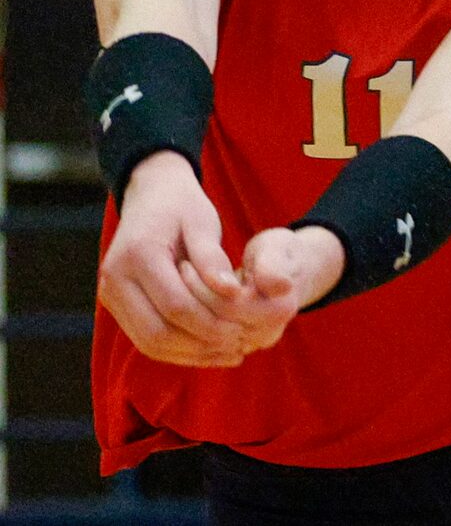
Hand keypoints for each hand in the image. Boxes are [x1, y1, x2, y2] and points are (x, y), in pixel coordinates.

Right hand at [98, 151, 249, 367]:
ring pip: (149, 343)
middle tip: (238, 348)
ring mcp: (110, 294)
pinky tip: (208, 350)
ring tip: (228, 354)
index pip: (176, 306)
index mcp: (138, 253)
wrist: (150, 194)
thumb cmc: (181, 205)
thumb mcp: (202, 220)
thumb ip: (212, 257)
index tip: (242, 332)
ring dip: (189, 355)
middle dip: (200, 346)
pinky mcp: (115, 304)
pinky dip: (176, 350)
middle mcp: (115, 278)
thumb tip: (232, 294)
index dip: (210, 325)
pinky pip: (145, 338)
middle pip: (158, 333)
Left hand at [180, 225, 345, 356]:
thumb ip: (273, 265)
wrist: (284, 274)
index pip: (227, 305)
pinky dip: (186, 330)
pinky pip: (204, 347)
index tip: (184, 263)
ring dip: (184, 317)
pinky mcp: (236, 350)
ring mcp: (251, 345)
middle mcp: (266, 334)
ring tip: (170, 289)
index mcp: (277, 309)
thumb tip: (281, 285)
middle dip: (188, 301)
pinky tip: (174, 308)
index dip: (201, 286)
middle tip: (170, 278)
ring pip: (205, 340)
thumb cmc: (276, 253)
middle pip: (214, 326)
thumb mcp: (276, 248)